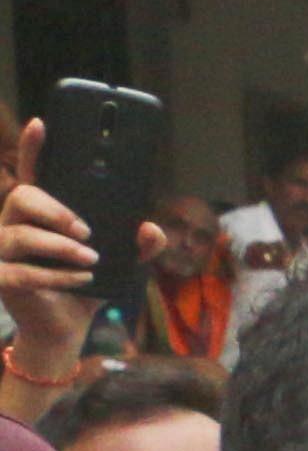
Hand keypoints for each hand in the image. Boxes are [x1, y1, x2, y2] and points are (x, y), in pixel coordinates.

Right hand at [3, 121, 114, 383]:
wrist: (67, 326)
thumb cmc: (86, 282)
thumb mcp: (119, 262)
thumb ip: (137, 244)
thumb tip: (151, 229)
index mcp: (40, 212)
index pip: (32, 172)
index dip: (33, 148)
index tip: (41, 123)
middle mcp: (15, 224)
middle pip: (22, 197)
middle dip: (56, 210)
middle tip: (86, 230)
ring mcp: (4, 250)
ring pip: (23, 235)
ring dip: (62, 247)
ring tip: (92, 259)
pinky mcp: (3, 278)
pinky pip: (24, 272)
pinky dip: (58, 277)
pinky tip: (81, 280)